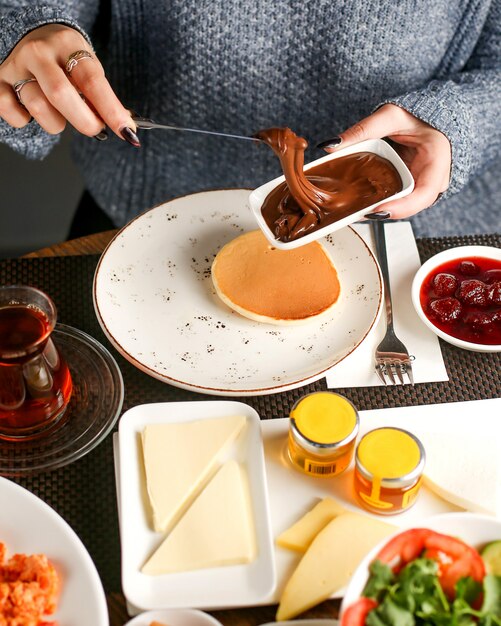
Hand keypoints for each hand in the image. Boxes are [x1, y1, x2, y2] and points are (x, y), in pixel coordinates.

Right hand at [0, 24, 137, 143]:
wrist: (28, 35)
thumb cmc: (64, 59)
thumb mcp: (86, 66)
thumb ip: (101, 94)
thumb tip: (124, 126)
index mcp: (68, 43)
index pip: (92, 80)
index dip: (111, 109)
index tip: (126, 131)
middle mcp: (39, 52)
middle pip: (61, 94)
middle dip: (84, 121)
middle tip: (94, 128)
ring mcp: (16, 66)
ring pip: (38, 107)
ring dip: (56, 123)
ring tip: (60, 116)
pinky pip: (12, 112)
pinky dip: (24, 120)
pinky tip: (31, 112)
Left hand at [322, 104, 450, 218]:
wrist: (428, 118)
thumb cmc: (417, 115)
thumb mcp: (390, 116)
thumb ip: (363, 129)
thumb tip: (331, 145)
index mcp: (437, 160)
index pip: (424, 193)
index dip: (402, 207)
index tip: (379, 210)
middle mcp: (435, 179)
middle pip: (411, 205)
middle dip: (385, 211)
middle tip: (358, 213)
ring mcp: (425, 186)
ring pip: (404, 206)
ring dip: (381, 210)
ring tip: (355, 210)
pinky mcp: (413, 188)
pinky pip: (399, 200)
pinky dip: (382, 202)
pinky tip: (362, 204)